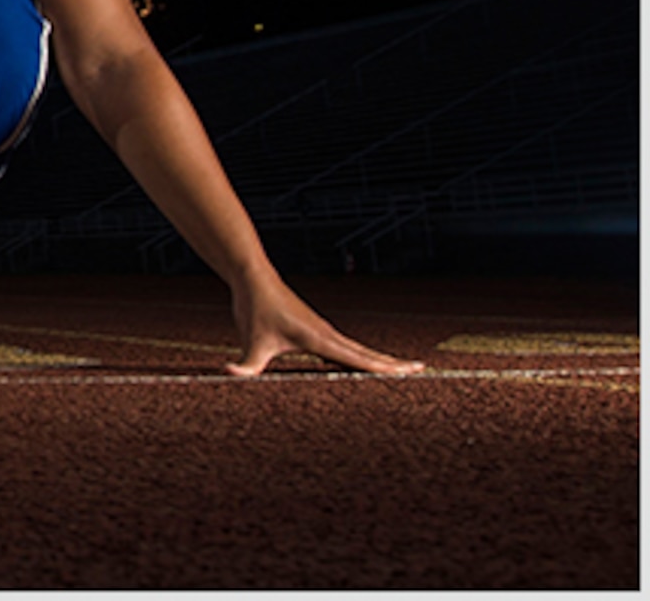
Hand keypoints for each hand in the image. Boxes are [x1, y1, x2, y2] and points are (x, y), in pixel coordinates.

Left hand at [226, 272, 424, 376]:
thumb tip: (228, 374)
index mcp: (320, 339)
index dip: (385, 368)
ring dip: (381, 359)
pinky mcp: (315, 330)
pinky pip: (344, 347)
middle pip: (368, 353)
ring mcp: (323, 331)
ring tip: (404, 369)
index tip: (412, 372)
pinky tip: (364, 364)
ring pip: (358, 349)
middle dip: (394, 364)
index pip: (360, 358)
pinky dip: (361, 355)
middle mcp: (327, 334)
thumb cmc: (255, 308)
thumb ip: (245, 365)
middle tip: (423, 370)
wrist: (253, 278)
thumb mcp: (251, 341)